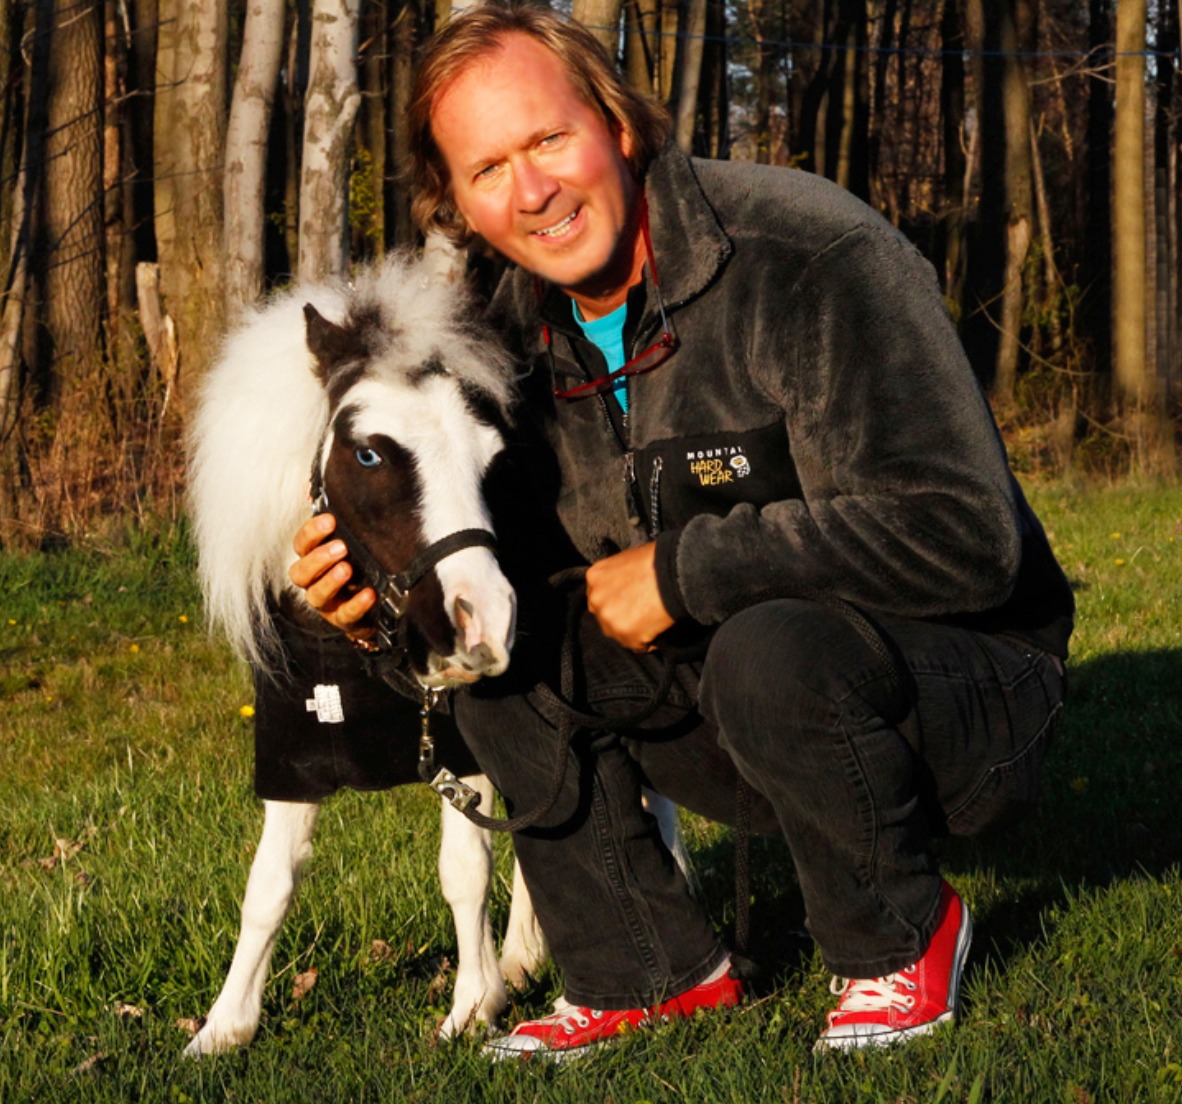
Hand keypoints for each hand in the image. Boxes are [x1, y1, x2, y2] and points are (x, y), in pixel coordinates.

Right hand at [288, 513, 376, 633]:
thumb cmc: (360, 566)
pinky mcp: (344, 620)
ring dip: (330, 581)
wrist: (377, 604)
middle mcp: (314, 582)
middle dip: (318, 558)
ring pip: (316, 596)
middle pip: (300, 572)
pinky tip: (370, 593)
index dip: (311, 533)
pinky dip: (357, 604)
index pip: (302, 545)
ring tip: (347, 569)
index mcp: (313, 560)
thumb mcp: (354, 542)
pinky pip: (346, 615)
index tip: (330, 520)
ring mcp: (327, 604)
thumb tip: (331, 490)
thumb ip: (346, 521)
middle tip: (341, 547)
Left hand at [585, 542, 674, 651]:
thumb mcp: (628, 559)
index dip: (614, 602)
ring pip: (619, 634)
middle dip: (621, 618)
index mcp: (595, 577)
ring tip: (652, 621)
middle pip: (606, 617)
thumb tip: (626, 585)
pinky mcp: (626, 636)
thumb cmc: (656, 560)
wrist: (673, 572)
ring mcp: (609, 619)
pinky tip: (659, 629)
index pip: (598, 598)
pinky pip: (638, 646)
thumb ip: (617, 576)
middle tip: (642, 612)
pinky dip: (649, 642)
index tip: (628, 602)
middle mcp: (597, 600)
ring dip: (634, 631)